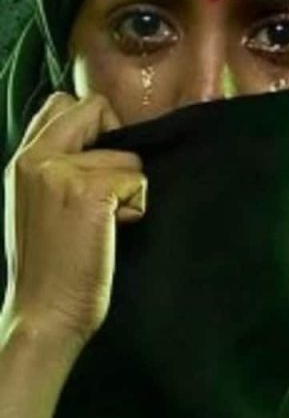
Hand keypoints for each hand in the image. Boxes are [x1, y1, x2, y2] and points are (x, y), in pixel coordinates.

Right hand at [2, 93, 146, 350]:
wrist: (42, 314)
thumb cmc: (51, 265)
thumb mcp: (37, 203)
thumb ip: (58, 166)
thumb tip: (99, 139)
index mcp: (21, 160)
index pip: (62, 103)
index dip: (93, 124)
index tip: (99, 161)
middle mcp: (34, 158)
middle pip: (94, 108)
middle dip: (115, 139)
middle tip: (108, 187)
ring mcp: (61, 172)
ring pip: (127, 153)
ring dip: (128, 186)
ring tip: (103, 223)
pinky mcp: (91, 192)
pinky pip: (139, 179)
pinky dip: (136, 206)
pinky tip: (112, 232)